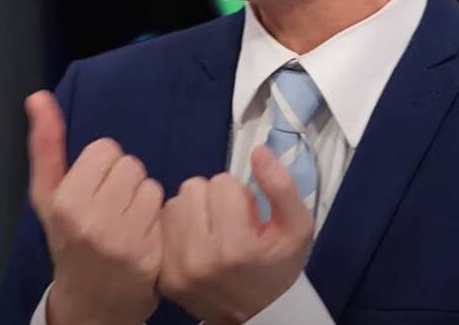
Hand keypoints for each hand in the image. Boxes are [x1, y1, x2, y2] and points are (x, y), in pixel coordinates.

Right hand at [26, 91, 163, 324]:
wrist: (89, 303)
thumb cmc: (68, 240)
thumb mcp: (47, 196)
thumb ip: (45, 144)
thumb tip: (38, 96)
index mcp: (65, 201)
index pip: (105, 149)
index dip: (101, 167)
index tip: (93, 190)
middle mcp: (92, 220)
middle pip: (130, 164)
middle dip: (123, 182)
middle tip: (110, 209)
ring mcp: (123, 239)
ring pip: (150, 184)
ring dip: (142, 200)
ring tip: (126, 222)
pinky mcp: (150, 254)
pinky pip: (164, 209)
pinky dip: (156, 219)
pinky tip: (141, 237)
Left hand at [157, 145, 313, 324]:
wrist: (254, 315)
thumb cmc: (276, 267)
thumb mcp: (296, 228)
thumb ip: (282, 186)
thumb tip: (258, 150)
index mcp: (235, 246)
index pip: (222, 183)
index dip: (239, 196)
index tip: (248, 220)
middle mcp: (200, 259)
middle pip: (193, 188)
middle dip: (213, 200)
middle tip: (229, 225)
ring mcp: (176, 270)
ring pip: (175, 203)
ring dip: (193, 212)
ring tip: (212, 234)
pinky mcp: (161, 276)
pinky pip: (162, 227)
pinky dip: (178, 230)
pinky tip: (194, 246)